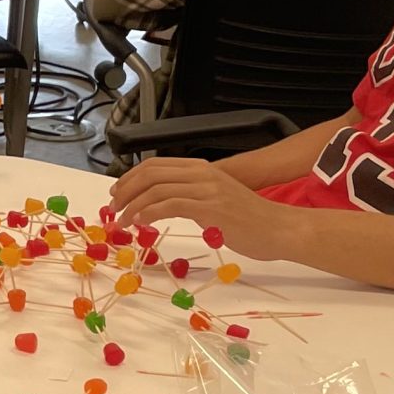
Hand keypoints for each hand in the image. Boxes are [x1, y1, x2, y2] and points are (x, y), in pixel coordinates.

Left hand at [109, 157, 296, 259]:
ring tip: (123, 221)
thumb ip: (190, 196)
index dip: (130, 178)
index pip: (156, 165)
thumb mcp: (215, 199)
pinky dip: (149, 213)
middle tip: (114, 208)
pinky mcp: (211, 207)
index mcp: (202, 169)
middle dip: (126, 190)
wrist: (280, 229)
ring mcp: (207, 189)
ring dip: (133, 205)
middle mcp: (202, 174)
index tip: (117, 193)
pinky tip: (141, 223)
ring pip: (156, 189)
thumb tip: (161, 204)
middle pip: (151, 174)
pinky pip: (170, 205)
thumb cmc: (250, 220)